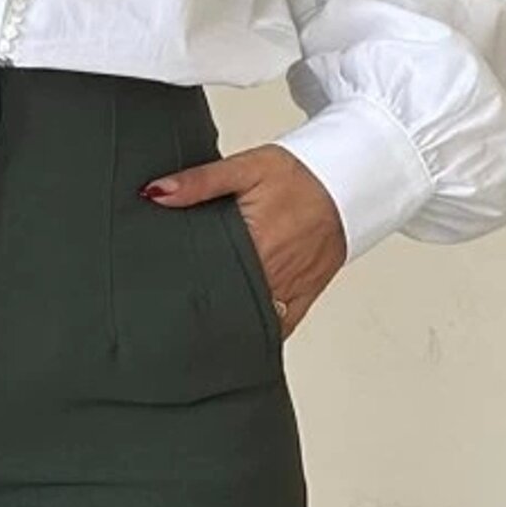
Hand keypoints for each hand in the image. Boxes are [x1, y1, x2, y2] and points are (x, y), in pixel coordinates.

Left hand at [138, 142, 347, 338]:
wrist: (349, 182)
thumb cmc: (299, 175)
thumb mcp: (245, 167)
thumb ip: (199, 182)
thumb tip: (157, 192)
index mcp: (253, 241)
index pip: (206, 272)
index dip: (180, 281)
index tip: (156, 290)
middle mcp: (272, 271)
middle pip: (226, 298)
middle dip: (199, 304)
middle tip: (168, 310)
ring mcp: (290, 288)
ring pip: (251, 318)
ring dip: (226, 321)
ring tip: (195, 328)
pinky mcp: (305, 295)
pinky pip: (281, 327)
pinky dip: (259, 333)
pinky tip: (236, 338)